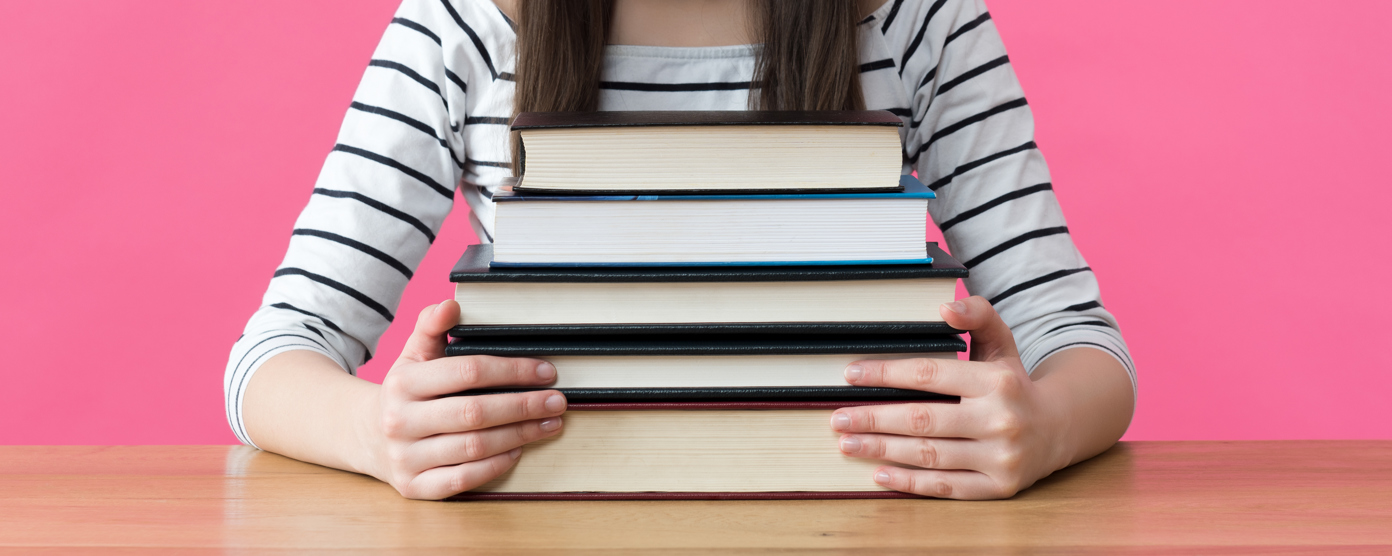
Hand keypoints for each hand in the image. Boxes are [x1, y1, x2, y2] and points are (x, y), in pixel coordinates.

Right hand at [362, 300, 565, 498]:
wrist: (366, 436)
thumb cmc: (405, 391)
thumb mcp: (413, 355)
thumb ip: (432, 327)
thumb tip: (451, 305)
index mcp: (403, 382)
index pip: (467, 371)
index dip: (512, 370)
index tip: (546, 371)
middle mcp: (399, 421)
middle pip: (474, 413)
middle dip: (523, 406)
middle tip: (556, 402)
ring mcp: (405, 457)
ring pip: (473, 447)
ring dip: (519, 436)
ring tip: (548, 425)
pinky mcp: (413, 487)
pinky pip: (462, 479)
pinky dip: (495, 466)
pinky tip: (517, 451)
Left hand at [831, 296, 1069, 498]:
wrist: (1059, 429)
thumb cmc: (1013, 384)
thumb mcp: (1002, 343)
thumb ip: (977, 316)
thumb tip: (945, 308)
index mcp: (996, 382)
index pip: (930, 375)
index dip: (886, 373)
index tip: (851, 375)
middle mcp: (1001, 420)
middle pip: (922, 420)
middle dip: (873, 419)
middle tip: (837, 418)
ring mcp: (1001, 457)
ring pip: (930, 455)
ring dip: (882, 450)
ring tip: (848, 444)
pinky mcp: (999, 487)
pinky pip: (946, 487)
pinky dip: (910, 483)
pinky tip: (879, 475)